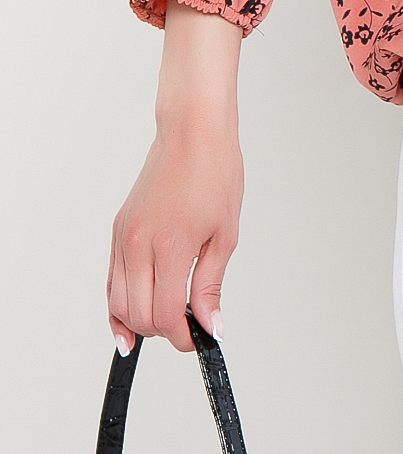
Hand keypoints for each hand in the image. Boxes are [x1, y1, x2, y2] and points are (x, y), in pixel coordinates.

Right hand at [107, 2, 243, 353]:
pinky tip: (136, 312)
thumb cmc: (214, 172)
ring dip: (139, 320)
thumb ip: (210, 285)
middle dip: (161, 331)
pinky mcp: (118, 230)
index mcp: (170, 245)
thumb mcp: (225, 233)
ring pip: (117, 303)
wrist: (193, 131)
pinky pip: (111, 280)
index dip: (182, 336)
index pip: (164, 315)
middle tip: (186, 326)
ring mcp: (123, 237)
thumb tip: (208, 325)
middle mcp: (138, 244)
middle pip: (137, 315)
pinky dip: (121, 302)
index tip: (198, 338)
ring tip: (165, 320)